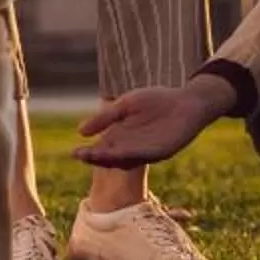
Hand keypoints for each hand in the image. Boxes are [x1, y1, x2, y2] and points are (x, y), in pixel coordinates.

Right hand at [72, 75, 235, 168]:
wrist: (186, 101)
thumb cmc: (156, 100)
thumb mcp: (126, 105)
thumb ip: (106, 117)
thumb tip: (80, 131)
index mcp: (122, 136)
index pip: (102, 148)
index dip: (89, 152)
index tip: (74, 152)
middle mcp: (132, 147)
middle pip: (110, 156)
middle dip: (95, 157)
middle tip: (79, 156)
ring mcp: (146, 151)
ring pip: (124, 159)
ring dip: (109, 159)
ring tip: (94, 156)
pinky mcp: (161, 151)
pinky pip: (143, 154)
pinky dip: (129, 155)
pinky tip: (118, 153)